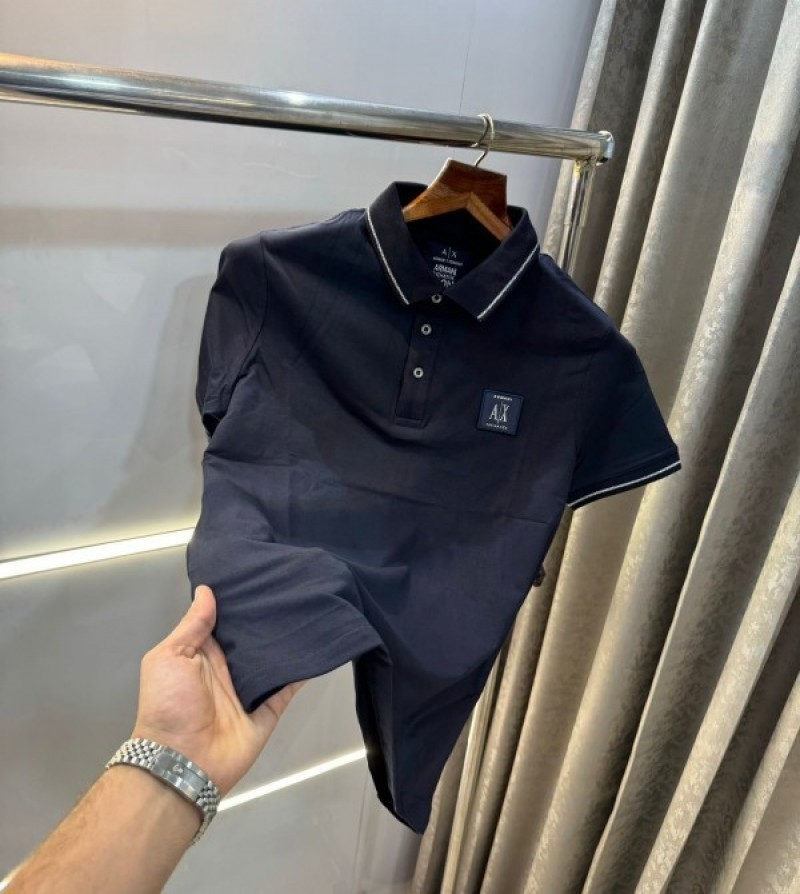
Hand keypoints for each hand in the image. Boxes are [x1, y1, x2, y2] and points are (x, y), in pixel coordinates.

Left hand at [131, 584, 305, 796]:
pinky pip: (288, 687)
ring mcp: (248, 690)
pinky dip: (302, 671)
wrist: (181, 761)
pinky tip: (318, 648)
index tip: (258, 574)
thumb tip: (206, 591)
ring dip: (287, 640)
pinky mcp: (267, 710)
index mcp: (201, 654)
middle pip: (252, 638)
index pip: (223, 621)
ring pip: (272, 659)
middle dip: (267, 617)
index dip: (238, 601)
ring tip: (309, 609)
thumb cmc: (168, 705)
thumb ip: (191, 626)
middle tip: (291, 586)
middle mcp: (227, 669)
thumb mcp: (168, 657)